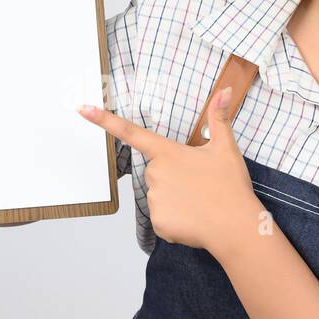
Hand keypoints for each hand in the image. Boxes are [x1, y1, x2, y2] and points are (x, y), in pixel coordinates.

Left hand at [77, 86, 263, 256]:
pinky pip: (163, 216)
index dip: (103, 119)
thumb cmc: (230, 186)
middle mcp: (155, 174)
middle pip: (156, 172)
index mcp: (167, 153)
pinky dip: (178, 219)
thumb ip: (219, 118)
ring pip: (160, 195)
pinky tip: (194, 218)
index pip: (130, 132)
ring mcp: (154, 199)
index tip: (82, 108)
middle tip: (199, 185)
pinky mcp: (158, 222)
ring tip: (200, 203)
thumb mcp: (226, 148)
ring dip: (177, 198)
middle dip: (175, 177)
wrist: (236, 226)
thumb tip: (223, 92)